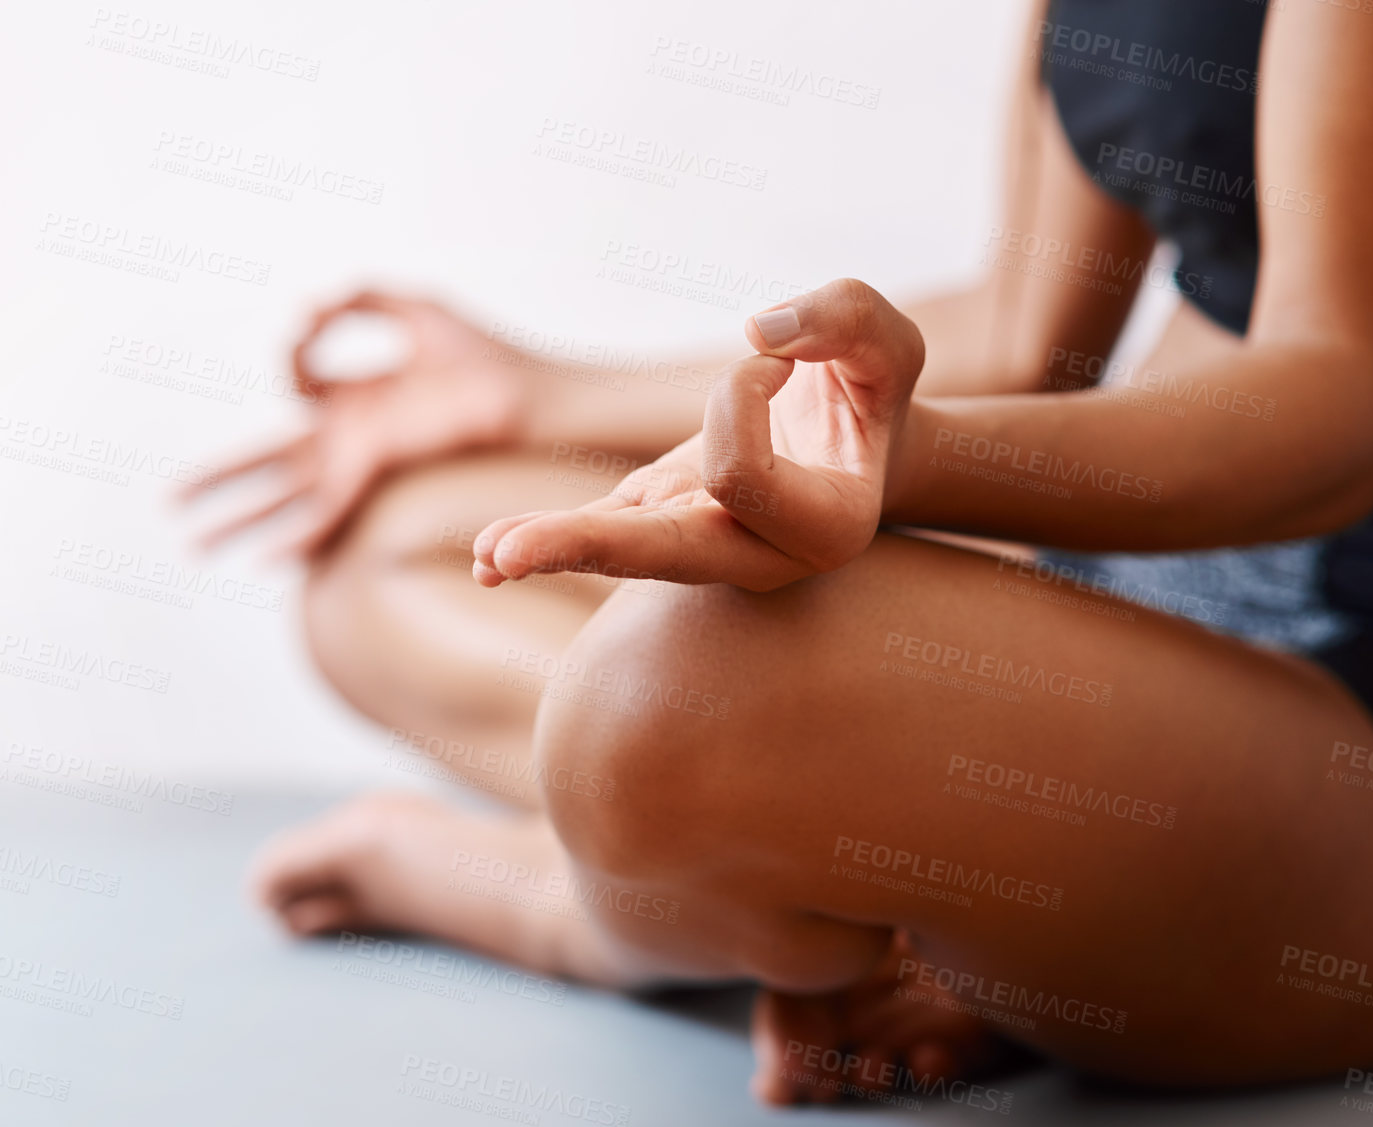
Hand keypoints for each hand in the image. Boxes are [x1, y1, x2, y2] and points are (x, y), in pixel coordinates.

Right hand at [182, 289, 535, 557]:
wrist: (534, 399)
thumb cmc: (488, 357)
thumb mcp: (414, 310)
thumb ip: (358, 300)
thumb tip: (302, 312)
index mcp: (362, 395)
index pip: (300, 385)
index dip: (295, 352)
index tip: (312, 326)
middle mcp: (354, 434)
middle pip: (269, 461)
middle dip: (219, 479)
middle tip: (171, 500)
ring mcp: (361, 460)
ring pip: (283, 497)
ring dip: (236, 519)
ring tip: (191, 543)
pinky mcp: (378, 474)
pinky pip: (328, 513)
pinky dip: (297, 539)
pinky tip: (266, 565)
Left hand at [470, 279, 924, 591]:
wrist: (854, 434)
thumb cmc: (870, 388)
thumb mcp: (884, 340)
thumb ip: (841, 320)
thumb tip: (761, 331)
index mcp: (829, 528)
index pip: (741, 473)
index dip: (741, 395)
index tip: (776, 359)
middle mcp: (762, 560)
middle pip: (663, 553)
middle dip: (586, 548)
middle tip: (509, 552)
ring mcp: (703, 550)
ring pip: (621, 552)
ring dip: (551, 549)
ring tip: (489, 556)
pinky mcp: (658, 523)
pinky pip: (601, 536)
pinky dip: (547, 542)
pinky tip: (489, 560)